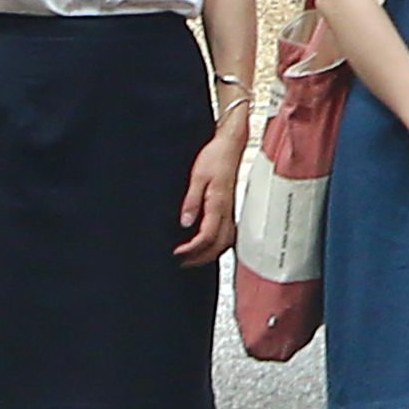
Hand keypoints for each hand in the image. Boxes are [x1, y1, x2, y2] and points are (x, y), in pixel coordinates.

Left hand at [173, 128, 241, 266]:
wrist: (230, 145)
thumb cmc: (216, 157)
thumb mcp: (198, 177)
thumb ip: (192, 201)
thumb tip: (185, 222)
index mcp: (219, 204)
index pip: (208, 236)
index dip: (192, 249)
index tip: (177, 254)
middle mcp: (227, 210)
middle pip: (219, 245)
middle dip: (201, 258)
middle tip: (182, 263)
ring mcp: (230, 210)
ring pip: (226, 241)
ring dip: (210, 254)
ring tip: (192, 258)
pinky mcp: (229, 207)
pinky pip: (228, 233)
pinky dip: (217, 244)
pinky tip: (207, 244)